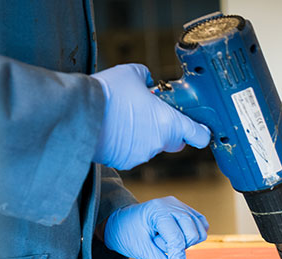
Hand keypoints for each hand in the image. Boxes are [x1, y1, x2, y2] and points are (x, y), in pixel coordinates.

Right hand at [91, 64, 210, 169]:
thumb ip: (147, 78)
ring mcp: (142, 154)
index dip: (201, 133)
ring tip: (124, 119)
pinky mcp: (125, 162)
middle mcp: (159, 142)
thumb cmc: (109, 94)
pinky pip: (132, 153)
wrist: (81, 113)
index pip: (199, 136)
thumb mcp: (132, 74)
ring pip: (151, 147)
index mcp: (169, 122)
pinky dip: (126, 144)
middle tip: (153, 117)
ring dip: (144, 136)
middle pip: (174, 141)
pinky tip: (113, 130)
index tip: (200, 130)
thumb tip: (148, 81)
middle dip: (167, 131)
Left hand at [104, 197, 208, 258]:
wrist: (121, 222)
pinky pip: (201, 227)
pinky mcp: (186, 210)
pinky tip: (177, 237)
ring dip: (185, 242)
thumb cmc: (126, 232)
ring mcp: (181, 206)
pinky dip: (193, 237)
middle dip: (179, 247)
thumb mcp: (141, 250)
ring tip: (165, 239)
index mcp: (157, 211)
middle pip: (192, 234)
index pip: (176, 239)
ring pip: (200, 231)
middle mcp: (172, 204)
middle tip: (158, 244)